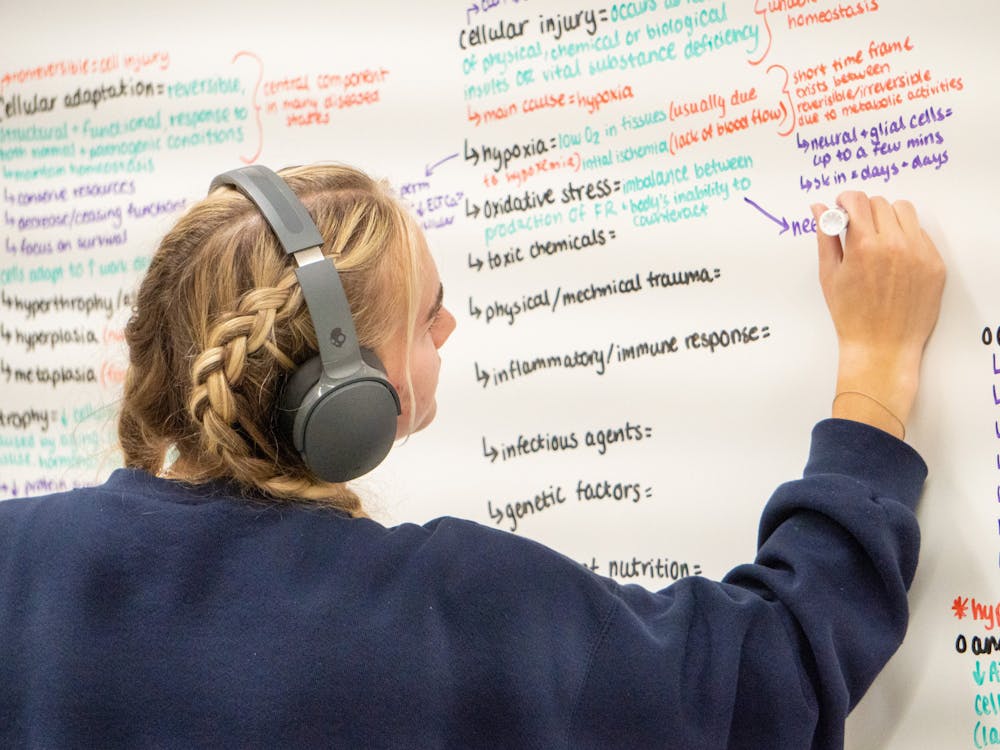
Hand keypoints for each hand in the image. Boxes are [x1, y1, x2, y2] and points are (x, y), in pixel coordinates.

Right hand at [811, 192, 944, 437]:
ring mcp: (919, 254)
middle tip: (856, 227)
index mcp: (865, 246)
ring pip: (904, 211)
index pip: (857, 200)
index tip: (841, 207)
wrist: (882, 347)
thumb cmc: (851, 316)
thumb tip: (820, 209)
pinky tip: (893, 257)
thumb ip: (825, 236)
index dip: (845, 200)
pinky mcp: (935, 264)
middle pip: (880, 203)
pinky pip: (920, 234)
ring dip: (888, 217)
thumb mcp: (829, 274)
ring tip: (877, 238)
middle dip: (864, 210)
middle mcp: (895, 245)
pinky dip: (905, 237)